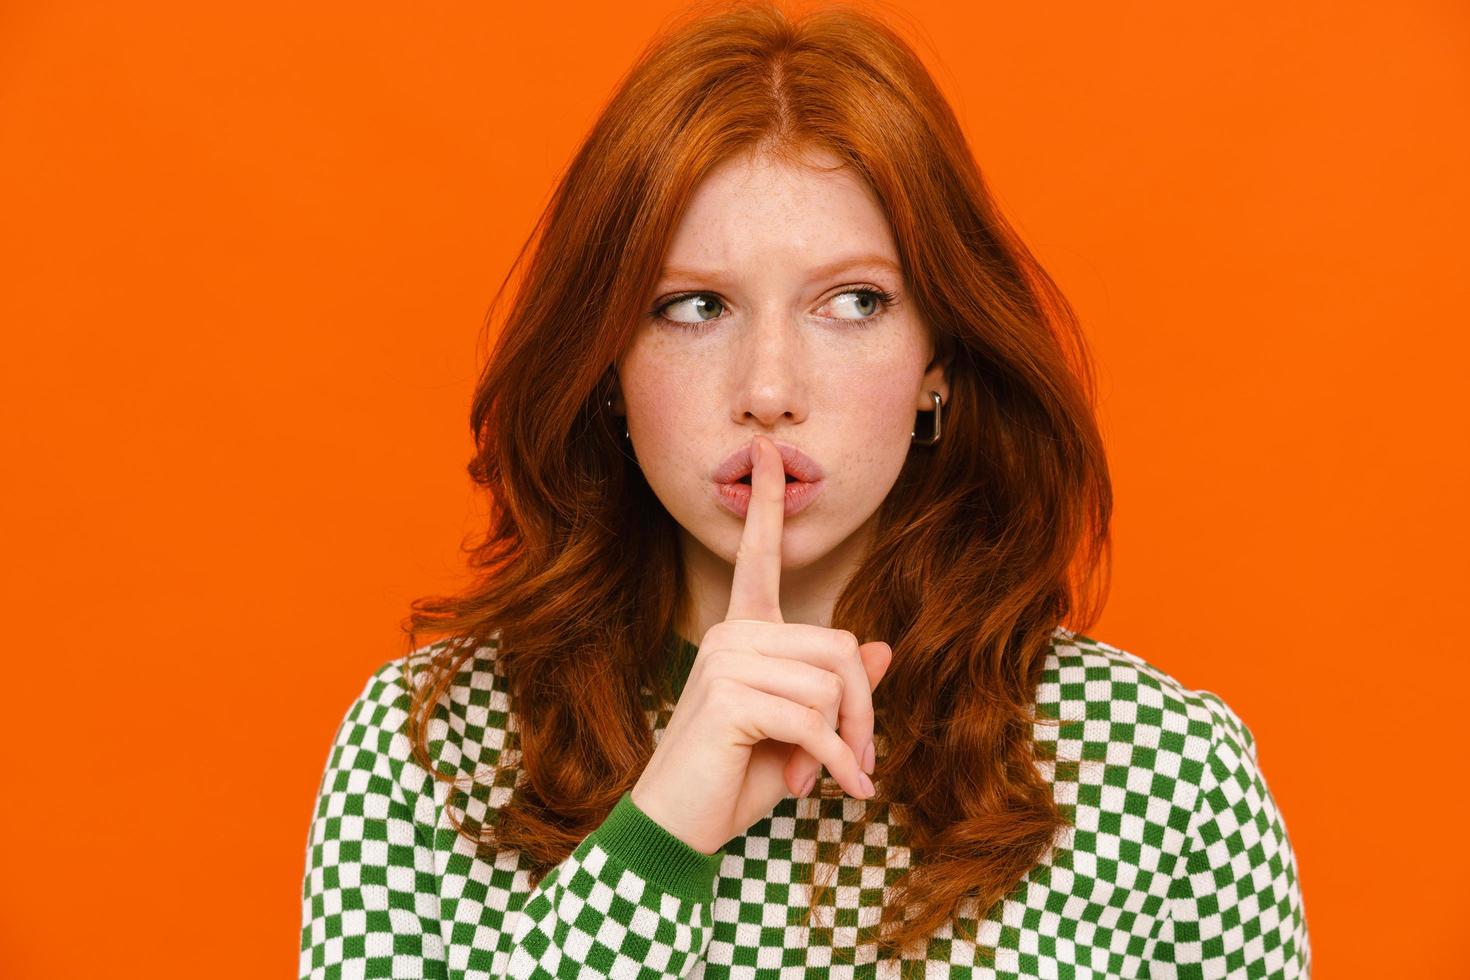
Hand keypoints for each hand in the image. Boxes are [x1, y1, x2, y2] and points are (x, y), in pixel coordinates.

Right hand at [630, 433, 892, 854]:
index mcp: (742, 632)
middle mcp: (731, 634)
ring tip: (818, 779)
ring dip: (844, 743)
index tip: (768, 451)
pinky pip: (815, 721)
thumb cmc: (733, 780)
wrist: (676, 827)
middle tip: (854, 762)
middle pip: (840, 647)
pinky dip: (835, 764)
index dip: (765, 502)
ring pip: (832, 685)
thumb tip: (883, 649)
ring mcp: (726, 660)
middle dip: (861, 711)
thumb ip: (837, 691)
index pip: (757, 556)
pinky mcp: (729, 697)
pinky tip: (835, 791)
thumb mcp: (800, 732)